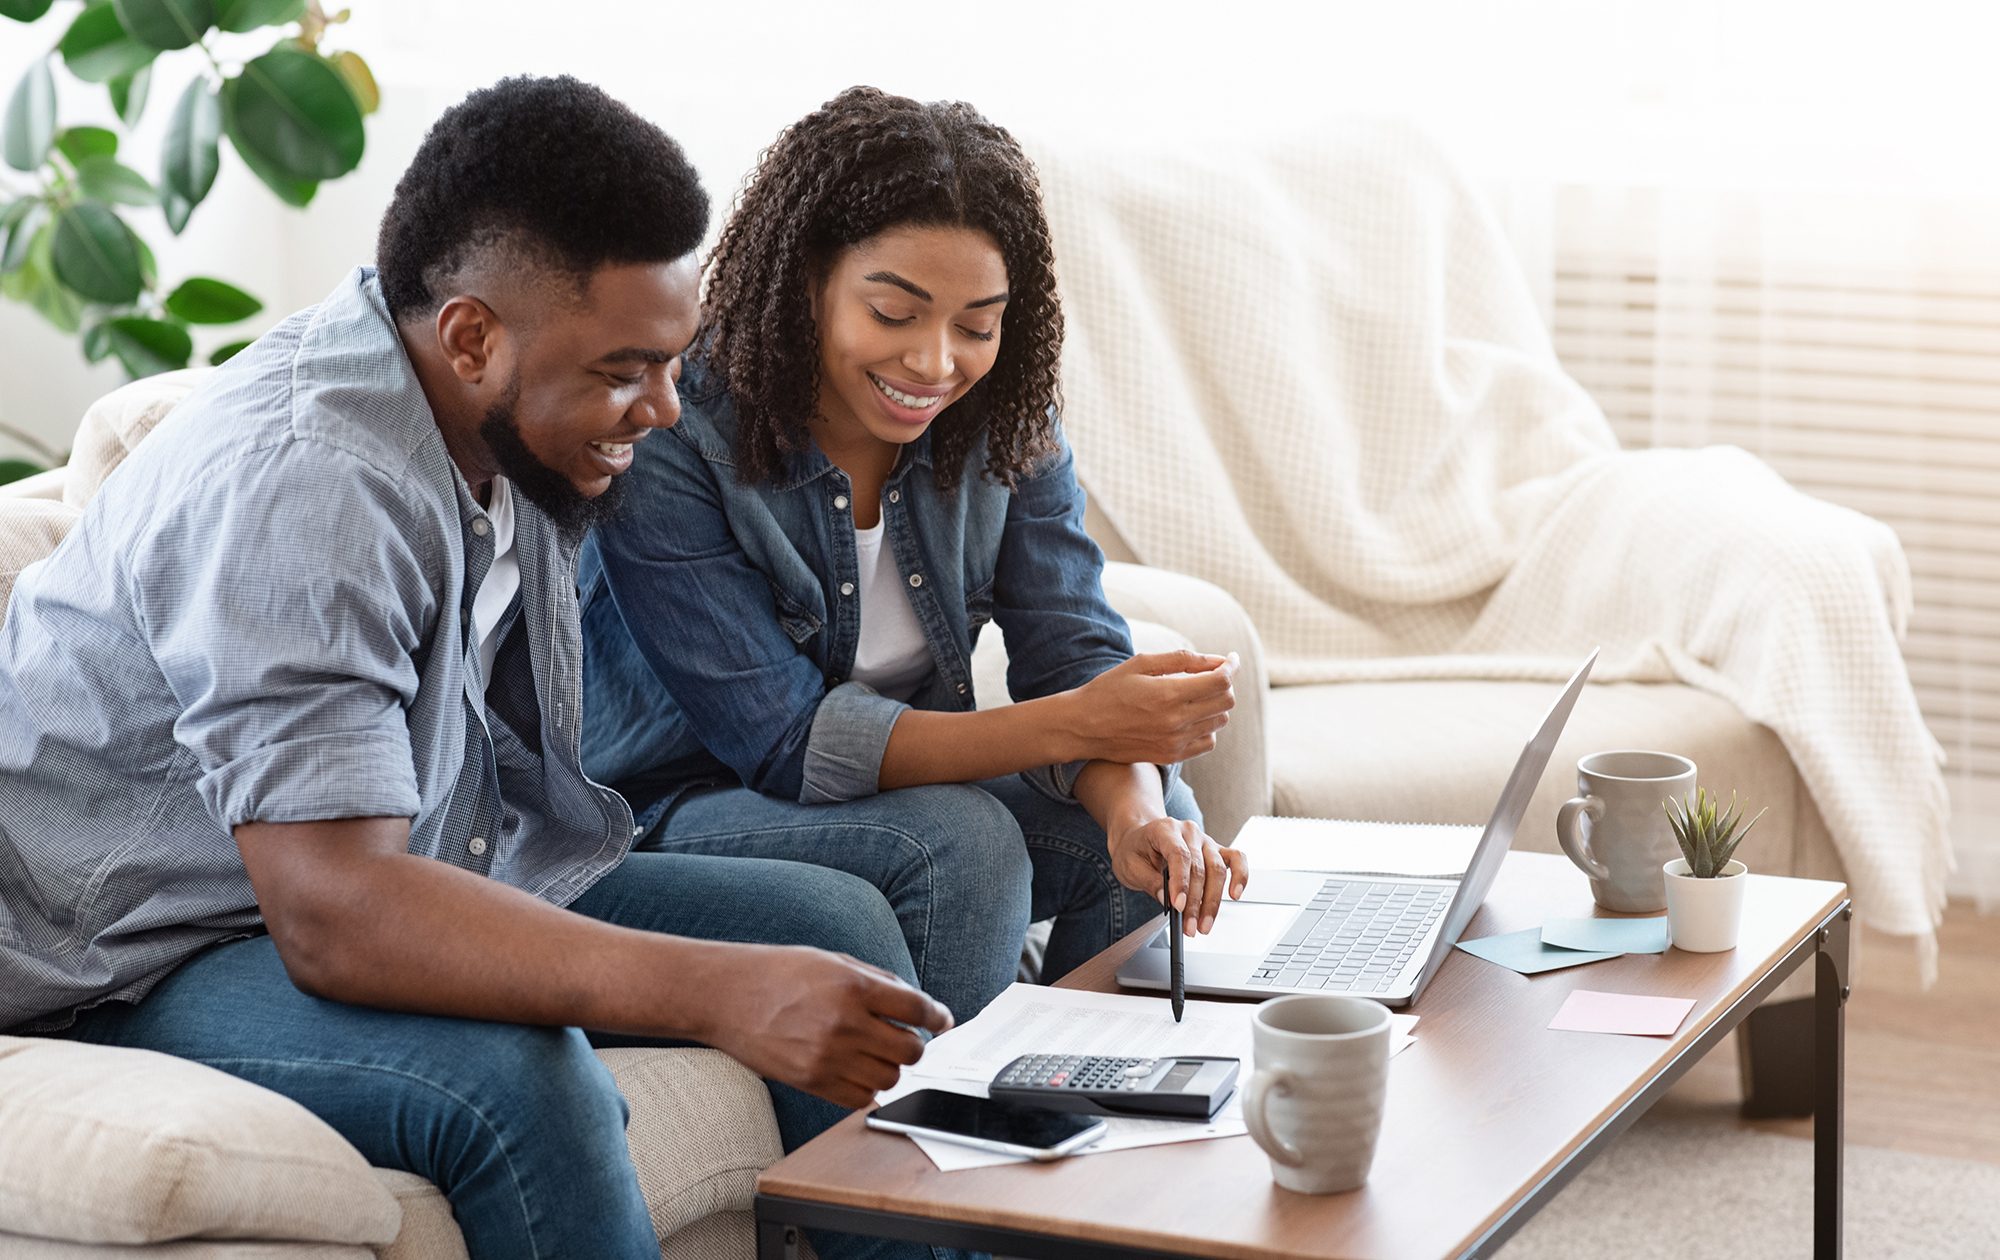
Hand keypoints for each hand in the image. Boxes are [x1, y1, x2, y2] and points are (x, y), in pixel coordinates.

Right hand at [702, 945, 952, 1109]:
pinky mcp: (811, 1081)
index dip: (937, 1016)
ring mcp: (827, 1057)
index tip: (941, 1021)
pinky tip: (855, 1069)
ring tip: (873, 1052)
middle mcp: (844, 1023)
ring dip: (890, 1067)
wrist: (725, 996)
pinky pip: (860, 1098)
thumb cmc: (777, 973)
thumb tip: (918, 1003)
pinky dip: (867, 1088)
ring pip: (889, 1078)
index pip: (917, 1008)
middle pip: (910, 1050)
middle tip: (902, 1037)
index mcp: (853, 987)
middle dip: (914, 1044)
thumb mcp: (832, 961)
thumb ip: (878, 982)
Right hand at [1063, 650, 1236, 765]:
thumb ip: (1183, 660)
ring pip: (1220, 722)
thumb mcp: (1141, 663)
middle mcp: (1176, 721)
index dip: (1231, 667)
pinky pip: (1207, 742)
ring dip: (1216, 704)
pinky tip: (1191, 716)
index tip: (1231, 659)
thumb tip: (1218, 661)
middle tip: (1211, 674)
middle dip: (1224, 683)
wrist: (1082, 727)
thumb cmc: (1109, 689)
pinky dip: (1207, 727)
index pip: (1221, 681)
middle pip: (1226, 701)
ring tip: (1197, 694)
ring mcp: (1175, 742)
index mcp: (1168, 694)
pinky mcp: (1171, 756)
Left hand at [1107, 815, 1250, 935]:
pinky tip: (1235, 895)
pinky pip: (1236, 860)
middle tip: (1191, 927)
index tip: (1178, 907)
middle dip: (1196, 902)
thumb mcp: (1129, 866)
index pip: (1179, 855)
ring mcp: (1206, 840)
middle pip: (1200, 867)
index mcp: (1165, 830)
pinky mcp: (1216, 850)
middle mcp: (1189, 832)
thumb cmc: (1134, 850)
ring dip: (1213, 901)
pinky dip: (1240, 876)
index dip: (1181, 883)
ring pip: (1218, 869)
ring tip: (1205, 925)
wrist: (1139, 837)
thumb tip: (1167, 900)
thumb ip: (1149, 881)